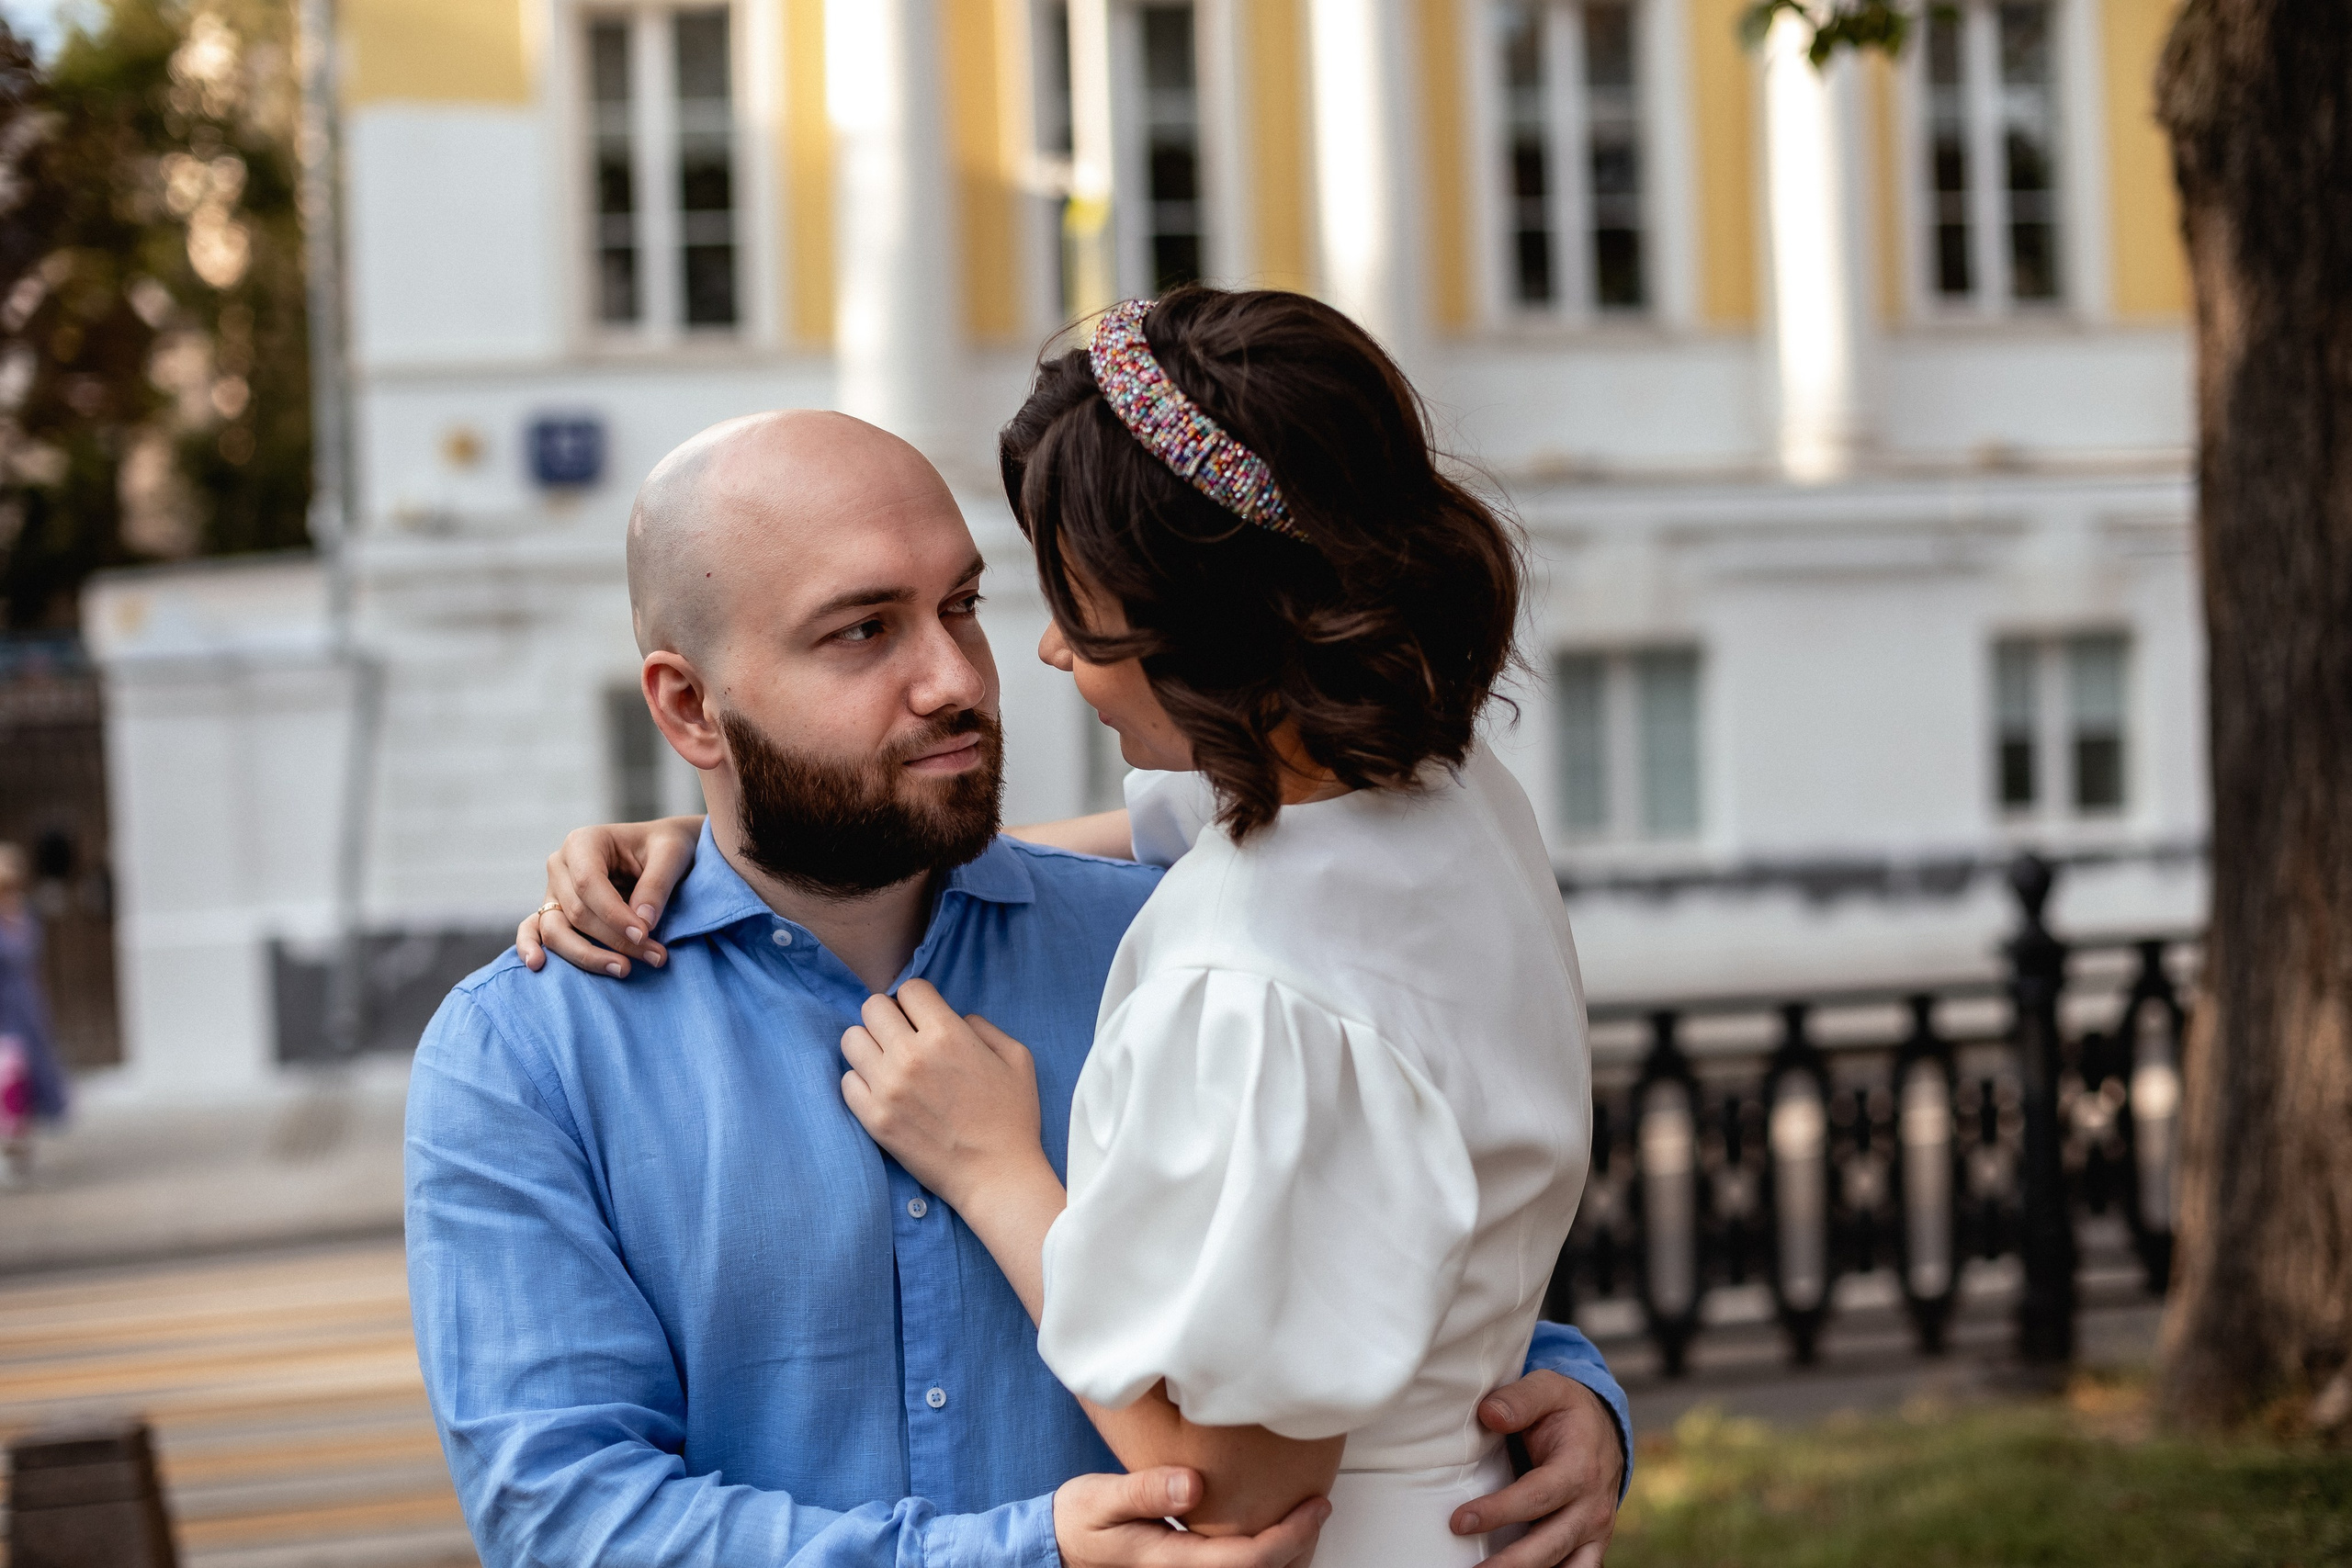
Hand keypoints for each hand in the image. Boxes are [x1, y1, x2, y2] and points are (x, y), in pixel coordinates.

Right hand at [515, 815, 703, 975]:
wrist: (661, 854)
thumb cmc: (665, 847)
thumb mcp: (672, 854)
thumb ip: (657, 885)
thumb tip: (642, 923)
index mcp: (583, 842)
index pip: (588, 883)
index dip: (614, 914)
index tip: (644, 934)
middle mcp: (561, 866)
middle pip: (577, 912)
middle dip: (616, 940)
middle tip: (656, 956)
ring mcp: (554, 892)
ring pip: (556, 930)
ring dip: (589, 955)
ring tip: (624, 970)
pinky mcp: (554, 913)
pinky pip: (534, 931)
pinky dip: (532, 947)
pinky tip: (537, 966)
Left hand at [840, 981, 1045, 1209]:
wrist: (997, 1175)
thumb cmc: (1012, 1117)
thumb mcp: (1016, 1057)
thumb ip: (983, 1026)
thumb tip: (955, 1018)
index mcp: (948, 1033)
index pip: (909, 989)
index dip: (918, 1002)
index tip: (923, 1019)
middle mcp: (912, 1054)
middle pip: (872, 1007)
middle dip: (889, 1017)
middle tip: (903, 1038)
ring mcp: (888, 1088)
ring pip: (851, 1040)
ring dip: (869, 1047)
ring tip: (888, 1064)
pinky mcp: (874, 1119)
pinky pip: (846, 1082)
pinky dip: (861, 1083)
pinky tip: (883, 1093)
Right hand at [1055, 1468, 1329, 1567]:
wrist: (1058, 1547)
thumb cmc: (1079, 1520)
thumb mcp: (1103, 1498)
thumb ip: (1146, 1491)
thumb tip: (1194, 1484)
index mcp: (1173, 1563)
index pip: (1248, 1562)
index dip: (1290, 1537)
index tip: (1317, 1505)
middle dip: (1300, 1546)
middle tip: (1320, 1505)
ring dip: (1287, 1554)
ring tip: (1305, 1516)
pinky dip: (1267, 1558)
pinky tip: (1274, 1530)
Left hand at [1449, 1370, 1622, 1567]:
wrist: (1605, 1430)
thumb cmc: (1568, 1411)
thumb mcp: (1549, 1389)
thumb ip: (1520, 1399)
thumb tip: (1489, 1414)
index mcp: (1579, 1467)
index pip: (1537, 1496)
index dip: (1499, 1511)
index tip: (1459, 1521)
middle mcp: (1592, 1506)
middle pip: (1551, 1543)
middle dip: (1512, 1562)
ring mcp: (1595, 1531)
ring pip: (1568, 1567)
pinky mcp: (1591, 1545)